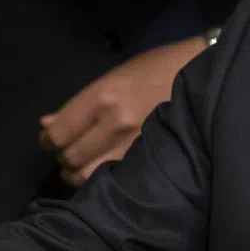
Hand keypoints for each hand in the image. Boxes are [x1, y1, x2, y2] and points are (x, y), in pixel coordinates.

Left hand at [40, 36, 206, 186]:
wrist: (201, 79)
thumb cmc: (156, 70)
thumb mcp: (113, 77)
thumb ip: (78, 105)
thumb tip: (47, 125)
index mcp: (102, 98)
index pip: (59, 133)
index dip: (48, 140)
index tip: (49, 141)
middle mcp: (114, 124)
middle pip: (70, 156)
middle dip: (63, 157)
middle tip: (67, 153)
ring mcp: (132, 146)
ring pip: (88, 175)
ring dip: (79, 173)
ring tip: (82, 167)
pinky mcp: (148, 162)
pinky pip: (114, 180)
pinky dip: (102, 180)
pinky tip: (103, 174)